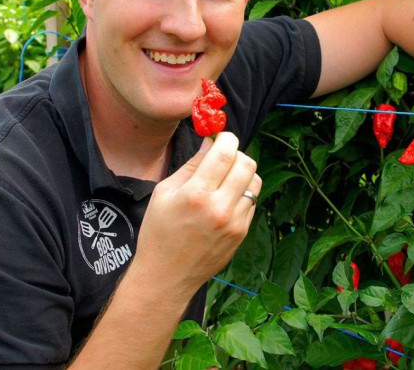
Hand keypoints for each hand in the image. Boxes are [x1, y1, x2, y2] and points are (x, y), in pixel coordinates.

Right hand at [131, 132, 259, 296]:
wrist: (166, 276)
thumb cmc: (159, 232)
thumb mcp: (164, 193)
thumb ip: (192, 165)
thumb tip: (211, 142)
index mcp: (196, 195)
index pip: (225, 153)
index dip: (227, 138)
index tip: (221, 137)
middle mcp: (219, 208)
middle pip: (247, 164)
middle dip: (237, 154)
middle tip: (223, 158)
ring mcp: (234, 222)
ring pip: (255, 181)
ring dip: (243, 173)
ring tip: (225, 179)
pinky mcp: (242, 233)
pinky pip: (252, 201)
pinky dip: (242, 194)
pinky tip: (225, 200)